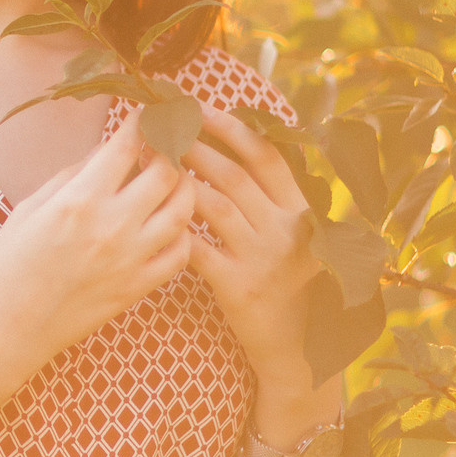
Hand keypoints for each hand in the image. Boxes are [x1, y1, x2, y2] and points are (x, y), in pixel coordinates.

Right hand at [0, 114, 205, 374]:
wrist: (6, 329)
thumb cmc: (8, 266)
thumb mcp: (30, 208)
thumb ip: (73, 175)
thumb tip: (108, 151)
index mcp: (79, 200)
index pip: (127, 144)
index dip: (144, 120)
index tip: (151, 109)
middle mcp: (111, 226)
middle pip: (167, 172)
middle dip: (172, 149)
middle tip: (167, 143)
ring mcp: (130, 259)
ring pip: (183, 210)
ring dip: (184, 187)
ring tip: (174, 179)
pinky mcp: (137, 288)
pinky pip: (180, 254)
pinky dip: (183, 233)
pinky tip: (170, 225)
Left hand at [171, 100, 324, 395]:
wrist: (298, 349)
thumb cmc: (290, 284)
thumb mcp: (298, 237)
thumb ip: (275, 198)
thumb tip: (238, 144)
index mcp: (302, 211)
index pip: (266, 156)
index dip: (232, 128)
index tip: (201, 107)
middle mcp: (286, 230)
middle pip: (234, 175)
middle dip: (196, 145)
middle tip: (163, 125)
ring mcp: (263, 258)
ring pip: (214, 206)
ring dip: (181, 180)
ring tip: (153, 162)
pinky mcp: (238, 287)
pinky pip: (198, 249)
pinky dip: (176, 230)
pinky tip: (153, 214)